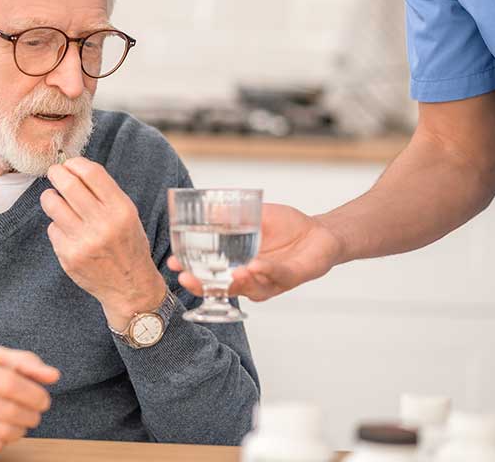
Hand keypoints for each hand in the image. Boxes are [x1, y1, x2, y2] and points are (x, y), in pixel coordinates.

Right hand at [0, 345, 59, 455]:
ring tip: (21, 420)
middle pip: (9, 411)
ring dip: (21, 428)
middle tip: (35, 412)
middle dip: (32, 414)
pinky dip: (5, 439)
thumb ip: (26, 363)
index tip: (43, 400)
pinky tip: (2, 428)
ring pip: (4, 432)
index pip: (11, 384)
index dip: (34, 395)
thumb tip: (54, 375)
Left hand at [41, 157, 166, 329]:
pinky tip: (68, 231)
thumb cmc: (128, 245)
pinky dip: (57, 225)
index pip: (91, 173)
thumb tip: (74, 168)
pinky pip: (52, 228)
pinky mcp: (69, 256)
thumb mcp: (128, 214)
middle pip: (68, 184)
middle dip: (56, 173)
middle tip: (54, 173)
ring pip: (52, 203)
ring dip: (50, 196)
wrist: (130, 286)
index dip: (75, 163)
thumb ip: (104, 193)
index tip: (69, 164)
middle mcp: (103, 224)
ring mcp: (84, 241)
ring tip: (55, 199)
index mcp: (121, 209)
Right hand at [169, 204, 342, 300]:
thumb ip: (232, 214)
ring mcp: (270, 282)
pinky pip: (277, 278)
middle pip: (222, 288)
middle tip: (187, 277)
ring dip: (236, 282)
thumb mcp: (254, 215)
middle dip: (204, 285)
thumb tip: (205, 206)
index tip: (174, 265)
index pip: (209, 274)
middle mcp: (250, 279)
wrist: (320, 232)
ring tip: (226, 273)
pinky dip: (266, 273)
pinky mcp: (291, 278)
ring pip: (249, 288)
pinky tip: (255, 266)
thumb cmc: (285, 226)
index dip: (191, 272)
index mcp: (237, 266)